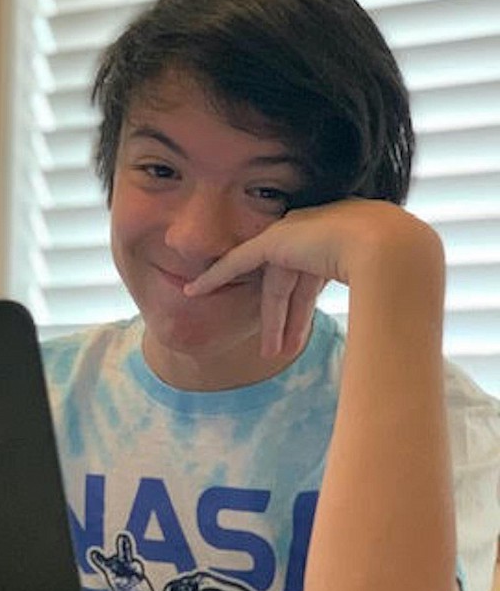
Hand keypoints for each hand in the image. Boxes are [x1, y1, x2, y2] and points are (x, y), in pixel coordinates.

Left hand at [183, 199, 440, 358]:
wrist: (390, 246)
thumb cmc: (396, 271)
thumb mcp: (382, 291)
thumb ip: (375, 306)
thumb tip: (389, 335)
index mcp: (338, 244)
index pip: (311, 283)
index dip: (301, 311)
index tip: (296, 334)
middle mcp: (314, 235)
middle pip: (291, 288)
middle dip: (286, 324)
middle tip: (281, 353)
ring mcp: (294, 234)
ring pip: (272, 287)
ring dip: (270, 322)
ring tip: (268, 355)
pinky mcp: (275, 239)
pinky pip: (238, 262)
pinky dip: (216, 277)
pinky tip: (195, 291)